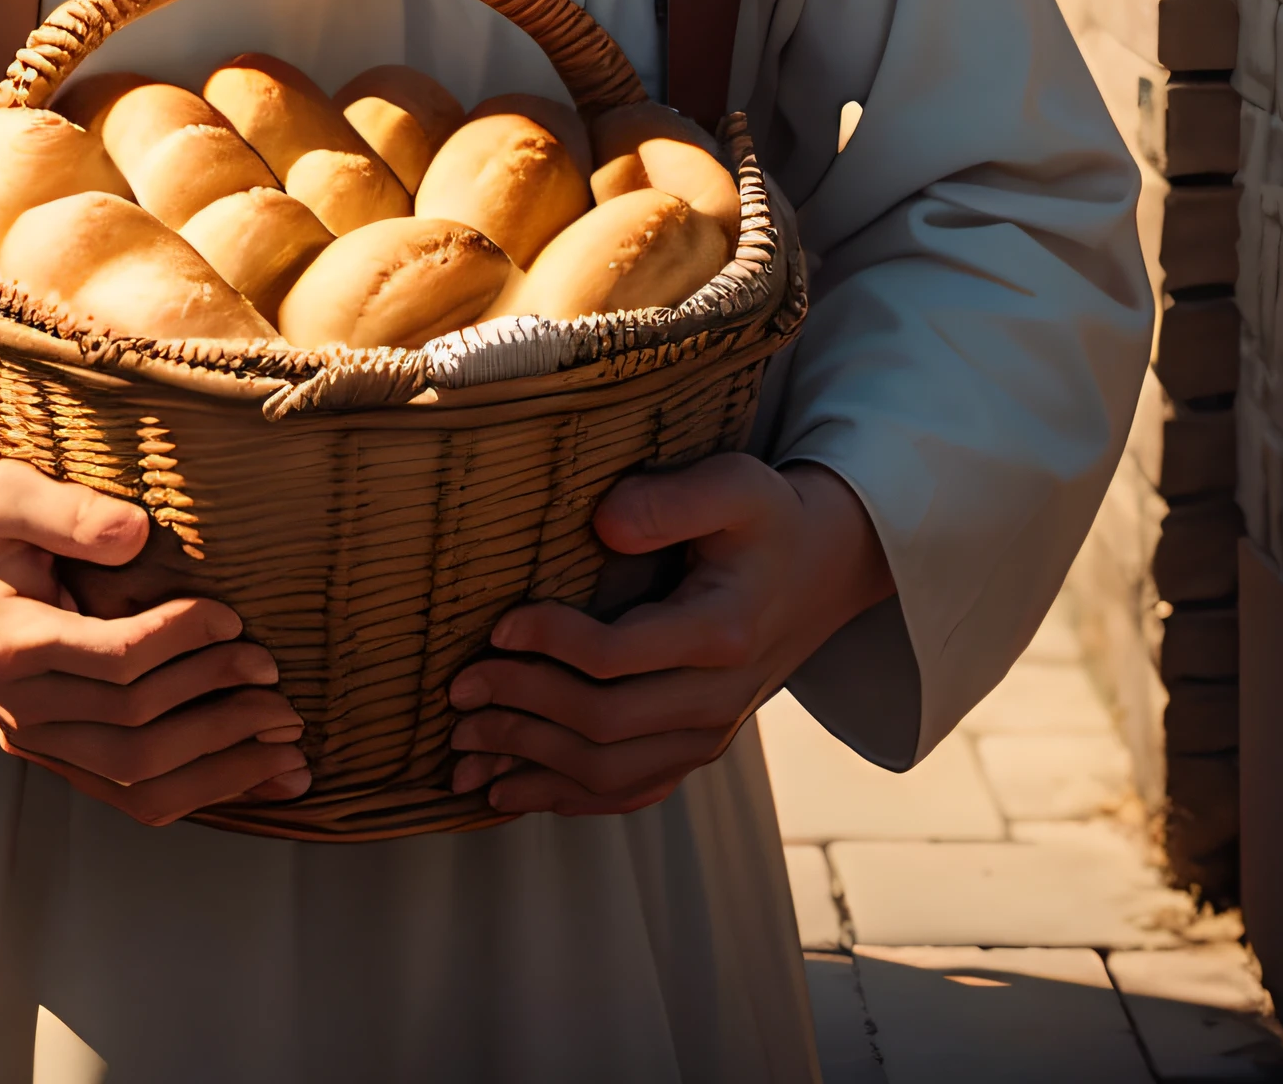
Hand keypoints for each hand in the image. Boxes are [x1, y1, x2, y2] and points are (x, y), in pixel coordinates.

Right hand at [0, 447, 308, 823]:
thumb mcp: (6, 493)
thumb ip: (69, 511)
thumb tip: (138, 531)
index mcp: (8, 646)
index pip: (113, 663)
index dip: (183, 643)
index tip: (234, 618)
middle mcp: (19, 708)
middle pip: (136, 732)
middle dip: (218, 709)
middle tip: (276, 677)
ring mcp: (35, 738)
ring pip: (138, 779)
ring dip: (221, 767)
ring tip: (289, 750)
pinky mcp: (55, 748)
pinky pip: (130, 790)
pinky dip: (197, 790)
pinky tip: (253, 778)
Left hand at [447, 457, 892, 816]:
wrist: (826, 567)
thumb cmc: (765, 517)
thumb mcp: (733, 484)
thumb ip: (669, 499)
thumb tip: (602, 522)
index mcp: (720, 633)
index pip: (616, 658)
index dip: (548, 644)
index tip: (497, 625)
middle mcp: (717, 699)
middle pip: (602, 727)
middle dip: (520, 711)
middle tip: (457, 691)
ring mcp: (708, 733)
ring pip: (608, 774)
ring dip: (529, 766)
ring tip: (462, 750)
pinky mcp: (696, 748)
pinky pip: (627, 792)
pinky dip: (563, 798)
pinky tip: (508, 794)